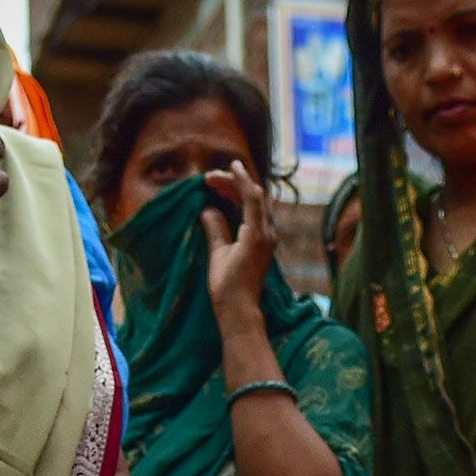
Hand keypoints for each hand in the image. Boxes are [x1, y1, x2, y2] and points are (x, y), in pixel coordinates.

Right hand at [202, 162, 275, 315]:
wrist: (241, 310)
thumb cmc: (227, 286)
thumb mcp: (218, 255)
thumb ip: (215, 228)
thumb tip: (208, 209)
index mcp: (256, 234)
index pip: (252, 197)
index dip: (240, 178)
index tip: (230, 164)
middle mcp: (267, 233)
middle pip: (254, 197)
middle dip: (234, 184)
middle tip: (210, 179)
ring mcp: (268, 239)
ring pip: (256, 205)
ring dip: (237, 193)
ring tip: (216, 186)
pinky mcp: (264, 244)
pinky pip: (255, 216)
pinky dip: (241, 205)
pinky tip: (227, 202)